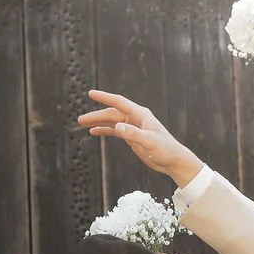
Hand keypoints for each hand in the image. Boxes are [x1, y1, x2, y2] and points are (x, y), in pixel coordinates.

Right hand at [77, 91, 203, 186]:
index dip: (104, 97)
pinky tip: (94, 132)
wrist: (173, 160)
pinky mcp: (132, 136)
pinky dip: (105, 130)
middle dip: (96, 115)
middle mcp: (135, 118)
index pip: (119, 102)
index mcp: (140, 114)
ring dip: (98, 122)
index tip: (91, 94)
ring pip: (112, 121)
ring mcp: (133, 127)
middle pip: (111, 113)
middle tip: (80, 119)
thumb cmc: (165, 149)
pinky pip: (115, 131)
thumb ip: (133, 133)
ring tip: (83, 124)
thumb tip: (117, 127)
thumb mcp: (149, 141)